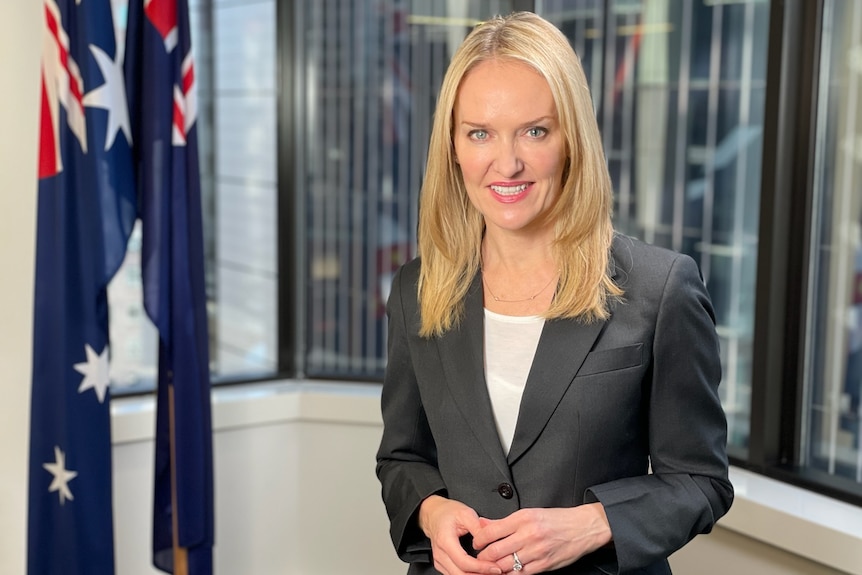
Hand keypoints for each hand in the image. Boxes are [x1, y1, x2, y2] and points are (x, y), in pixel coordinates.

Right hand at [418, 495, 503, 574]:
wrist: (434, 514)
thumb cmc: (448, 513)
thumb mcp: (465, 513)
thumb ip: (478, 527)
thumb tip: (491, 540)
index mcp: (445, 541)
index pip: (463, 562)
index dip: (481, 567)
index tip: (495, 567)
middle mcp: (440, 554)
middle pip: (460, 574)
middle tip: (497, 571)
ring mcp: (440, 562)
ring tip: (491, 572)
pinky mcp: (442, 566)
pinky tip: (482, 572)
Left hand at [471, 503, 611, 572]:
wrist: (582, 528)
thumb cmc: (555, 519)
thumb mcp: (529, 513)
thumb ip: (504, 521)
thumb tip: (482, 524)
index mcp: (523, 518)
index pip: (491, 532)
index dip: (478, 540)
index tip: (477, 543)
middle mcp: (528, 534)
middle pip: (494, 551)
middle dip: (482, 557)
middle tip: (479, 558)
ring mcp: (536, 552)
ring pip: (505, 565)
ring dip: (494, 568)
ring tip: (490, 566)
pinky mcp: (543, 565)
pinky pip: (520, 574)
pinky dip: (509, 574)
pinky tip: (505, 571)